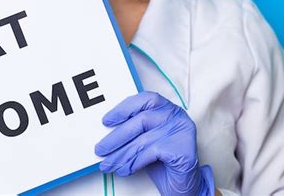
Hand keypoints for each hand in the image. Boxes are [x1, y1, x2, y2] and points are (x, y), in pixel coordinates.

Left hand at [95, 91, 214, 195]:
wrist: (182, 183)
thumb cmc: (162, 159)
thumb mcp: (144, 139)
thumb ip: (131, 131)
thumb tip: (105, 134)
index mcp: (165, 107)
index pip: (143, 100)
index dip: (123, 109)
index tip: (106, 121)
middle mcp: (175, 115)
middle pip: (140, 121)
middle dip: (116, 137)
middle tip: (100, 149)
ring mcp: (181, 130)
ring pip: (143, 140)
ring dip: (121, 154)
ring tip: (108, 164)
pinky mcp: (183, 148)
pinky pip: (151, 153)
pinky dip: (134, 162)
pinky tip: (125, 169)